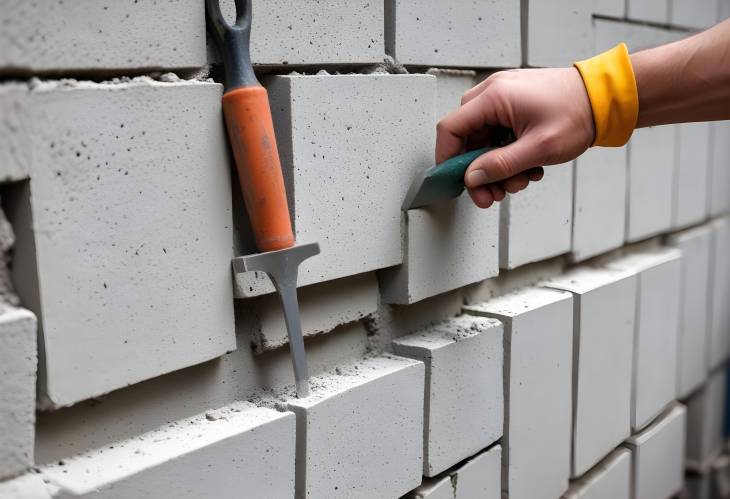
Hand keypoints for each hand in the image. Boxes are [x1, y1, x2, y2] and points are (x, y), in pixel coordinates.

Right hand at [436, 67, 594, 207]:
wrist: (605, 99)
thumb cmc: (578, 114)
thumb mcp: (538, 150)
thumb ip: (500, 166)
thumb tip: (471, 178)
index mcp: (494, 98)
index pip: (451, 129)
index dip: (448, 158)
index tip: (456, 182)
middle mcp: (494, 93)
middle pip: (467, 137)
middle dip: (479, 170)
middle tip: (492, 193)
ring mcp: (504, 97)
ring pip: (483, 139)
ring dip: (497, 166)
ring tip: (519, 180)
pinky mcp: (514, 104)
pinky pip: (498, 133)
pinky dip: (508, 154)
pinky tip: (527, 166)